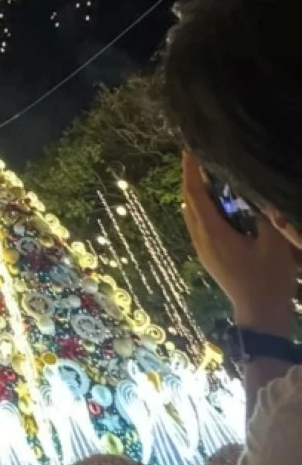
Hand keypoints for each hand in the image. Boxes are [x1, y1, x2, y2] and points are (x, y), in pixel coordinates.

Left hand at [182, 151, 297, 333]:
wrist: (261, 316)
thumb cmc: (268, 281)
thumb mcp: (274, 245)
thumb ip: (266, 216)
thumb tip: (257, 192)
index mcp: (212, 233)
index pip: (194, 193)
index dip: (191, 169)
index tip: (190, 148)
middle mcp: (201, 238)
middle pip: (189, 201)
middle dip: (192, 176)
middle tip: (199, 154)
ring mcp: (203, 249)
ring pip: (192, 213)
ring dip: (197, 192)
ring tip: (208, 172)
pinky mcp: (209, 256)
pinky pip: (199, 223)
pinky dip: (203, 206)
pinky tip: (218, 202)